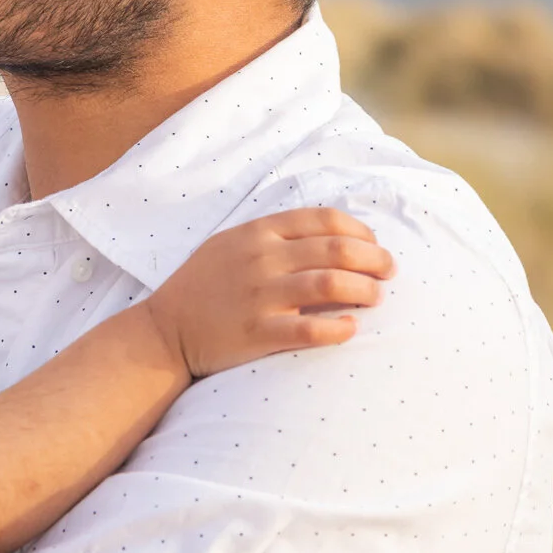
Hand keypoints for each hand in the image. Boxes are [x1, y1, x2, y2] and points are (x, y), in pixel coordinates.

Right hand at [145, 208, 394, 377]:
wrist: (164, 330)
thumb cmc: (202, 285)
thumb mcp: (232, 243)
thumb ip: (274, 235)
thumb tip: (329, 233)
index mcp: (259, 232)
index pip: (324, 220)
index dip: (359, 230)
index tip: (374, 244)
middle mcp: (262, 259)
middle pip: (336, 249)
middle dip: (374, 258)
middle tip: (389, 271)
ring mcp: (260, 296)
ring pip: (330, 284)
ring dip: (364, 289)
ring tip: (376, 297)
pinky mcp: (258, 332)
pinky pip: (310, 329)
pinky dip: (338, 329)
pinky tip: (351, 329)